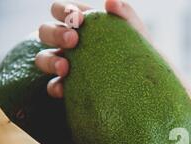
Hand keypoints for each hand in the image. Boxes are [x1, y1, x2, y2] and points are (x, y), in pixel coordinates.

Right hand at [35, 0, 149, 97]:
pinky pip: (54, 86)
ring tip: (65, 67)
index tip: (79, 20)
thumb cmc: (138, 50)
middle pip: (45, 32)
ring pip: (43, 58)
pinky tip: (64, 89)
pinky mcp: (69, 87)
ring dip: (50, 60)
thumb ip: (124, 13)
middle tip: (74, 40)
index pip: (61, 11)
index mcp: (80, 24)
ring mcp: (66, 64)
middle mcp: (68, 42)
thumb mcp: (135, 31)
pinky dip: (55, 86)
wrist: (147, 80)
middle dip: (56, 34)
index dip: (64, 11)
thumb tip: (111, 2)